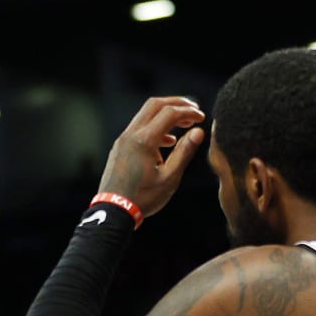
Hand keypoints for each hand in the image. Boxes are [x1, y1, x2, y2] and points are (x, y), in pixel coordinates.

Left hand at [98, 95, 206, 220]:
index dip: (189, 112)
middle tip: (194, 111)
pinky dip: (155, 127)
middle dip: (176, 104)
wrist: (113, 211)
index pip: (170, 113)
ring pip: (145, 115)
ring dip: (165, 115)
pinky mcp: (119, 147)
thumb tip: (199, 132)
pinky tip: (168, 141)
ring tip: (185, 125)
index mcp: (143, 141)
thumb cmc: (142, 198)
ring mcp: (122, 140)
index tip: (202, 118)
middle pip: (155, 105)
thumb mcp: (169, 178)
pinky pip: (138, 128)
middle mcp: (130, 136)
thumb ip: (184, 152)